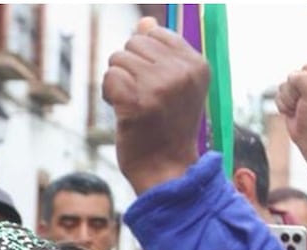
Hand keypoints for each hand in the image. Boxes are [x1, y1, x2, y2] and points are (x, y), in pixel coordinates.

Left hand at [103, 17, 209, 193]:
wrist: (166, 171)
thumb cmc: (167, 128)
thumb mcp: (174, 87)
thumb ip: (161, 52)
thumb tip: (145, 22)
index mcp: (197, 65)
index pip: (156, 34)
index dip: (145, 58)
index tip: (153, 85)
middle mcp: (181, 73)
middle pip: (134, 44)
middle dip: (130, 69)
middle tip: (142, 98)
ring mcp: (159, 86)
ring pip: (118, 59)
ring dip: (118, 82)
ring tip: (134, 106)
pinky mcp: (137, 101)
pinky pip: (109, 77)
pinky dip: (109, 94)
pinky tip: (122, 112)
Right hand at [275, 64, 306, 147]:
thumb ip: (302, 78)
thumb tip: (290, 77)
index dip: (306, 81)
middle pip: (293, 77)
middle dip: (295, 92)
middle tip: (304, 104)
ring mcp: (300, 92)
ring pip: (283, 86)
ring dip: (289, 100)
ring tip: (299, 109)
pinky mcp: (290, 100)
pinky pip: (278, 96)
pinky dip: (283, 106)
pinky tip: (293, 112)